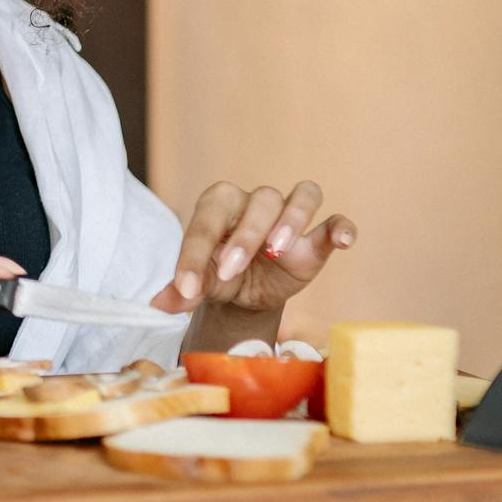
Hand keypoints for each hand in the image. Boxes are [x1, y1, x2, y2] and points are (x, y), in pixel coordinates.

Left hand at [151, 180, 355, 329]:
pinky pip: (335, 221)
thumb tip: (158, 305)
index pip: (208, 218)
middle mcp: (256, 203)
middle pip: (260, 201)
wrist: (245, 293)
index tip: (188, 287)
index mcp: (219, 205)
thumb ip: (182, 290)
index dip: (195, 252)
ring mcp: (289, 217)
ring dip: (291, 219)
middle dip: (245, 236)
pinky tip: (342, 240)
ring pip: (301, 196)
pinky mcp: (315, 240)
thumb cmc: (219, 276)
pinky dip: (341, 227)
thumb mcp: (200, 284)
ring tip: (276, 250)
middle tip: (231, 270)